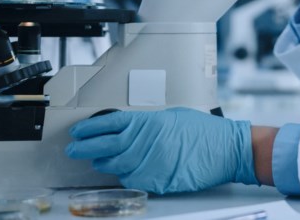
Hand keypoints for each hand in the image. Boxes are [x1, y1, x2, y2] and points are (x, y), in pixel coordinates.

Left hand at [65, 108, 256, 193]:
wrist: (226, 150)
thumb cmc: (205, 132)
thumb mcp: (173, 117)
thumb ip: (148, 123)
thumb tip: (130, 128)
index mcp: (148, 123)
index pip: (109, 123)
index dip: (90, 127)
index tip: (78, 130)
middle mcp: (145, 143)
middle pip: (105, 145)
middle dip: (85, 147)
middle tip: (74, 148)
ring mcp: (149, 164)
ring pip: (114, 166)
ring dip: (102, 163)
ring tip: (96, 161)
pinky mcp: (156, 181)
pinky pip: (132, 180)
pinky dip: (124, 176)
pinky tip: (121, 172)